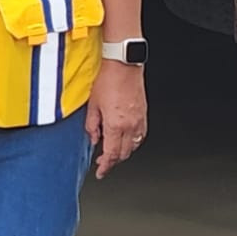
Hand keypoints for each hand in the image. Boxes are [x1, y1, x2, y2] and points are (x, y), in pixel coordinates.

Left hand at [85, 60, 145, 178]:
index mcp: (116, 125)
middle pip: (124, 153)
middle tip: (103, 162)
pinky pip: (140, 135)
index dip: (105, 166)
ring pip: (133, 146)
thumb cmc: (107, 79)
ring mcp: (139, 119)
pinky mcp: (144, 113)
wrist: (123, 63)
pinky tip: (125, 139)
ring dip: (123, 152)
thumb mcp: (92, 104)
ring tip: (113, 150)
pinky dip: (133, 141)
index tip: (101, 172)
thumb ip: (92, 125)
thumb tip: (93, 138)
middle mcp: (130, 125)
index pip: (111, 154)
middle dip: (113, 161)